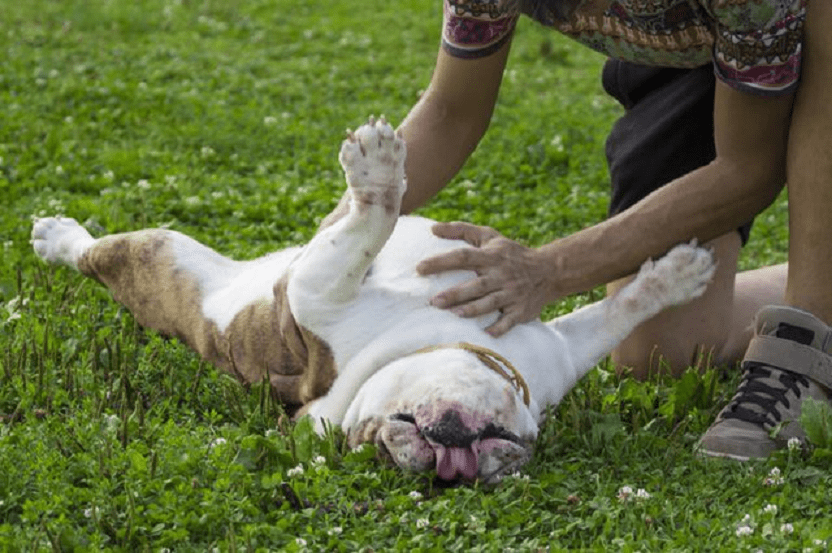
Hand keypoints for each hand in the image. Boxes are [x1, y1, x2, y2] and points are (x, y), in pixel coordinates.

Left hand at [416, 222, 551, 335]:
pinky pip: (509, 321)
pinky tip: (486, 334)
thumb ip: (461, 230)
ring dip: (473, 309)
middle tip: (433, 301)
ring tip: (454, 315)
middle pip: (476, 284)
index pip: (463, 256)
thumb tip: (433, 228)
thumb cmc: (511, 253)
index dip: (442, 261)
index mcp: (491, 256)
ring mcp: (512, 293)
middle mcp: (501, 275)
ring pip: (491, 302)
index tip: (420, 268)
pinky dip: (500, 328)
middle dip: (455, 293)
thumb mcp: (490, 236)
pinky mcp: (521, 310)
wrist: (548, 271)